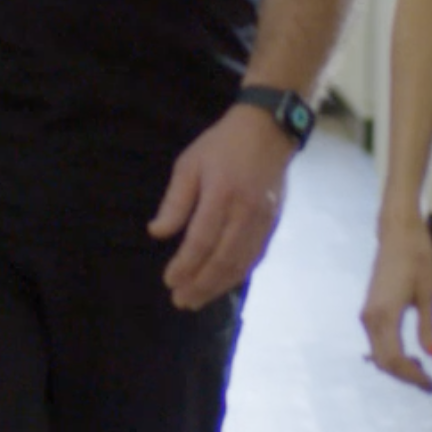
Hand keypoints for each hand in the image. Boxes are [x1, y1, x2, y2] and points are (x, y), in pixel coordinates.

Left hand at [148, 104, 293, 310]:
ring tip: (197, 300)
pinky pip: (255, 256)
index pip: (202, 240)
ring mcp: (263, 220)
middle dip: (200, 284)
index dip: (185, 265)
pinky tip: (223, 284)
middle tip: (181, 301)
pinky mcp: (273, 223)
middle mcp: (245, 212)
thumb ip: (175, 201)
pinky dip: (238, 275)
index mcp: (221, 194)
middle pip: (223, 259)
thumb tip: (157, 233)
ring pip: (241, 263)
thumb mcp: (190, 163)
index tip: (169, 281)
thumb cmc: (222, 145)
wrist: (268, 130)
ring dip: (218, 286)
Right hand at [360, 215, 431, 392]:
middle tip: (429, 381)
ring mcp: (367, 314)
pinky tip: (409, 353)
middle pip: (383, 360)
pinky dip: (391, 353)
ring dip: (397, 365)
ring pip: (378, 352)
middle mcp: (371, 318)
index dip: (412, 376)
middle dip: (404, 375)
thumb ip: (428, 326)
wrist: (398, 233)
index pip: (395, 359)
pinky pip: (376, 341)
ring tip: (422, 367)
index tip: (431, 385)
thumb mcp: (428, 293)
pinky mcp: (370, 309)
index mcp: (385, 316)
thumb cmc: (417, 258)